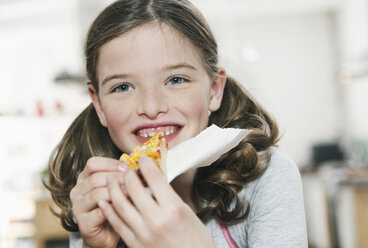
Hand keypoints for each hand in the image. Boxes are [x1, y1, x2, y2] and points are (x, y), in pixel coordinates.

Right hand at [70, 156, 127, 247]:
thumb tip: (136, 167)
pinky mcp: (84, 223)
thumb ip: (119, 176)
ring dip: (116, 192)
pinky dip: (114, 208)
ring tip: (131, 193)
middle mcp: (77, 191)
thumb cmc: (113, 208)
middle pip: (95, 178)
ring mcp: (78, 207)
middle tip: (133, 180)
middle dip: (117, 178)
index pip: (92, 163)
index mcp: (84, 179)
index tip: (127, 168)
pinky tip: (125, 207)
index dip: (111, 163)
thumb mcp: (115, 188)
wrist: (106, 234)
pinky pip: (99, 212)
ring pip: (97, 194)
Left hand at [98, 157, 215, 247]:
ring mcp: (143, 233)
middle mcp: (156, 219)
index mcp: (173, 208)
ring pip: (120, 204)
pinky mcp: (134, 244)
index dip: (145, 164)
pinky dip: (109, 209)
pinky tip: (106, 201)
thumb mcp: (187, 212)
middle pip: (134, 187)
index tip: (143, 160)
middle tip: (126, 168)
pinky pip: (116, 223)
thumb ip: (169, 196)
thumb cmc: (195, 240)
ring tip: (111, 179)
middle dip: (127, 173)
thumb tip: (154, 180)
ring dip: (113, 188)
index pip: (154, 177)